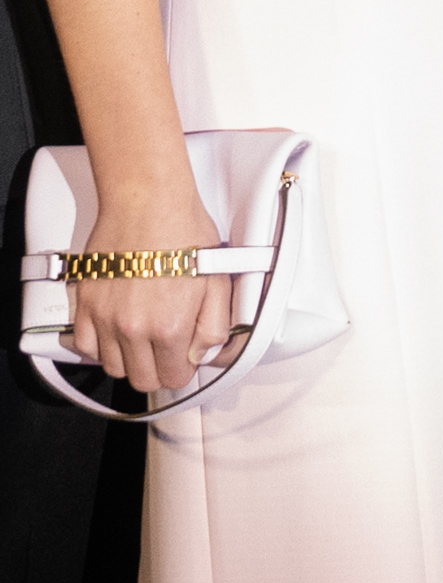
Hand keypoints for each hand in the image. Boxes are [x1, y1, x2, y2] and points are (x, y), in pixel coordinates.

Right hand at [67, 192, 232, 395]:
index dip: (183, 370)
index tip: (185, 358)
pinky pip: (85, 346)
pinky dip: (100, 345)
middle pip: (141, 379)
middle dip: (159, 369)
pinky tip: (117, 330)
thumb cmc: (183, 232)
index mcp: (171, 327)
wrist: (147, 203)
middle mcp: (133, 329)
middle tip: (168, 350)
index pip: (174, 377)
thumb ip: (214, 325)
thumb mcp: (218, 279)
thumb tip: (203, 354)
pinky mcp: (84, 305)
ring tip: (145, 337)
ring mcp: (104, 319)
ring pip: (113, 367)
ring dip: (130, 359)